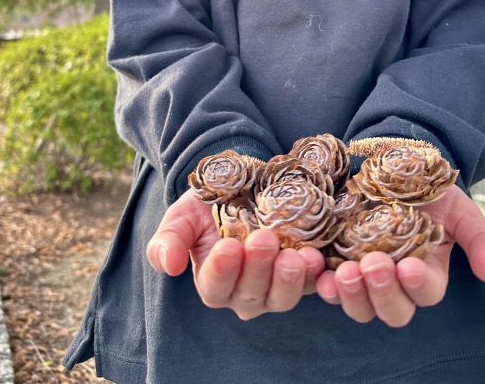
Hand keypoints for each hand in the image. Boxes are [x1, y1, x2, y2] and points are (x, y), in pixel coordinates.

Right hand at [146, 189, 324, 319]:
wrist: (246, 187)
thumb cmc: (209, 204)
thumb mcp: (182, 215)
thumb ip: (169, 239)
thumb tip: (169, 265)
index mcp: (213, 282)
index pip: (215, 287)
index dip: (222, 271)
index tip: (228, 247)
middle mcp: (245, 294)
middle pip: (251, 295)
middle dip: (258, 268)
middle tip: (263, 239)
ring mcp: (276, 287)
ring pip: (282, 297)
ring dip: (289, 279)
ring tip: (293, 255)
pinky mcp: (304, 275)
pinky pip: (312, 284)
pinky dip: (315, 276)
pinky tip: (316, 258)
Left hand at [315, 185, 484, 326]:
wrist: (391, 165)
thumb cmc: (429, 190)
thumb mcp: (459, 207)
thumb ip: (479, 237)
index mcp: (428, 272)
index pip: (427, 292)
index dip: (418, 284)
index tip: (409, 266)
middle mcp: (396, 283)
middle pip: (393, 310)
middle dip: (383, 292)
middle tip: (372, 265)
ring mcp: (363, 275)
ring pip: (359, 305)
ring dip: (350, 294)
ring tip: (344, 272)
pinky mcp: (335, 263)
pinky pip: (328, 285)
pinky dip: (322, 283)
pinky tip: (318, 271)